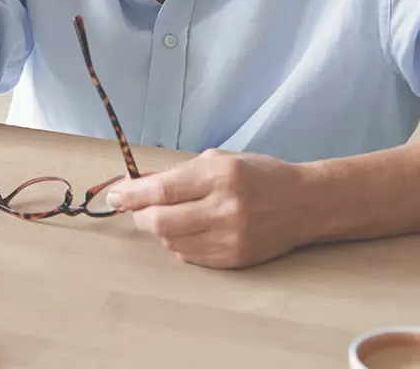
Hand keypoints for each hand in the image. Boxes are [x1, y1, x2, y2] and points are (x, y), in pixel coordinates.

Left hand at [106, 149, 313, 268]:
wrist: (304, 203)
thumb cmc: (260, 174)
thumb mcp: (221, 160)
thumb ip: (180, 173)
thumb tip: (140, 184)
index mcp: (221, 175)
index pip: (164, 189)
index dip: (133, 194)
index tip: (115, 195)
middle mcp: (225, 208)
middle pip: (161, 222)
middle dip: (141, 216)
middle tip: (138, 208)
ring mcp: (230, 238)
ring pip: (172, 241)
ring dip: (161, 229)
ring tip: (170, 215)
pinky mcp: (234, 259)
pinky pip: (189, 256)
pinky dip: (180, 243)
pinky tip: (190, 229)